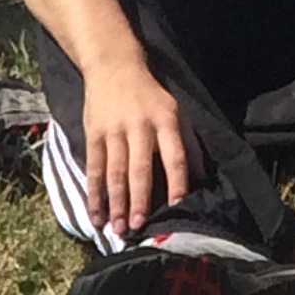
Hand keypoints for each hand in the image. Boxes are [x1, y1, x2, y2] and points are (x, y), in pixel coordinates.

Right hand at [77, 50, 190, 238]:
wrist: (113, 65)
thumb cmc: (149, 95)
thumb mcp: (174, 111)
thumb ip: (187, 144)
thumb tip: (201, 177)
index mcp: (165, 119)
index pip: (174, 155)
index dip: (176, 181)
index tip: (176, 206)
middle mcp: (140, 126)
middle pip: (140, 168)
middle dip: (139, 199)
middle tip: (138, 226)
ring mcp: (114, 131)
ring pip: (115, 172)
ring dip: (116, 203)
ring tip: (117, 228)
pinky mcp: (94, 135)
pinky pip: (94, 170)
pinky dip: (94, 195)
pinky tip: (95, 217)